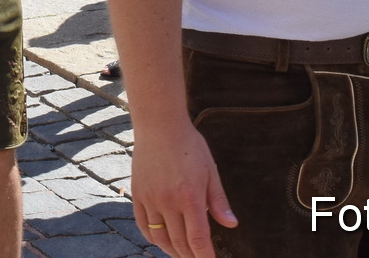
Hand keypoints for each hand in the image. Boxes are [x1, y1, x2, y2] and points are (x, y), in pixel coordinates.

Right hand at [128, 119, 237, 257]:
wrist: (159, 125)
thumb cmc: (189, 145)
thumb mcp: (210, 170)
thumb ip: (219, 201)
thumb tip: (231, 224)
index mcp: (190, 197)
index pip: (198, 239)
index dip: (205, 256)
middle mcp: (168, 202)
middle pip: (179, 243)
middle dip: (190, 257)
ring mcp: (150, 199)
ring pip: (160, 238)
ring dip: (171, 251)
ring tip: (181, 254)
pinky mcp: (137, 194)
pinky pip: (143, 225)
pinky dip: (152, 238)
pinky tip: (161, 240)